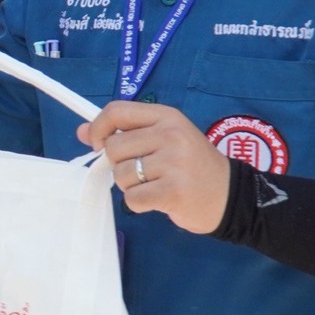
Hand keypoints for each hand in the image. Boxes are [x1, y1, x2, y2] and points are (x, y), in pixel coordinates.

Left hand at [76, 101, 233, 233]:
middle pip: (114, 148)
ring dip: (131, 186)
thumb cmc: (192, 166)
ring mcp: (173, 163)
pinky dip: (139, 204)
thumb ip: (124, 132)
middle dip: (120, 164)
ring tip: (156, 185)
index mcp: (167, 117)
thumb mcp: (163, 139)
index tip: (98, 144)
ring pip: (121, 175)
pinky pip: (132, 199)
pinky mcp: (173, 192)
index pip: (116, 111)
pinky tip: (159, 199)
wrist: (232, 196)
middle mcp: (171, 135)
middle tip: (143, 172)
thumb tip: (82, 131)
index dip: (98, 128)